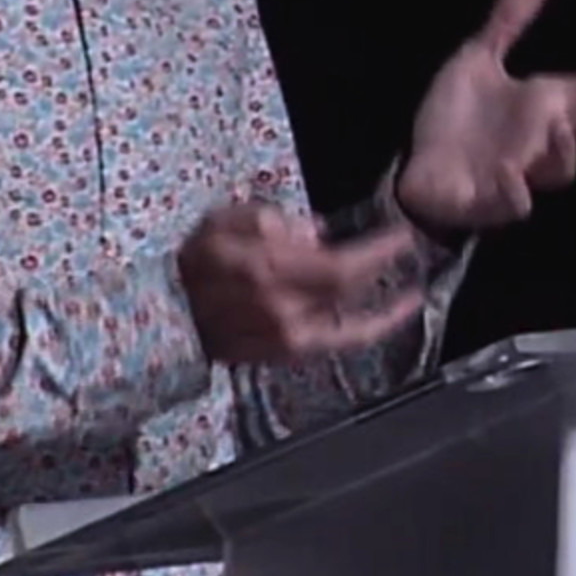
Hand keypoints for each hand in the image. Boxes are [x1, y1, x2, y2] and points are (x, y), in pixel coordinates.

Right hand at [177, 203, 425, 364]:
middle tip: (408, 252)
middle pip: (348, 291)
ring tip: (408, 295)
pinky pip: (332, 344)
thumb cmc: (194, 259)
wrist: (167, 313)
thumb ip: (265, 220)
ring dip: (382, 309)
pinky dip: (361, 332)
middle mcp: (283, 307)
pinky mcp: (283, 355)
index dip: (377, 252)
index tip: (403, 236)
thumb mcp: (220, 221)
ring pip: (348, 324)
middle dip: (383, 270)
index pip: (340, 263)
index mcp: (267, 268)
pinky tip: (379, 320)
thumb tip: (315, 231)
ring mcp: (285, 337)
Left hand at [397, 0, 575, 232]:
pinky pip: (512, 204)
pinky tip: (508, 171)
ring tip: (559, 123)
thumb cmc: (455, 119)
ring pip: (559, 171)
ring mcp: (519, 174)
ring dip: (564, 150)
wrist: (417, 169)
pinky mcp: (488, 201)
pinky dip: (514, 191)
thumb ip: (507, 22)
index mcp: (543, 106)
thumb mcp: (476, 61)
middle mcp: (540, 141)